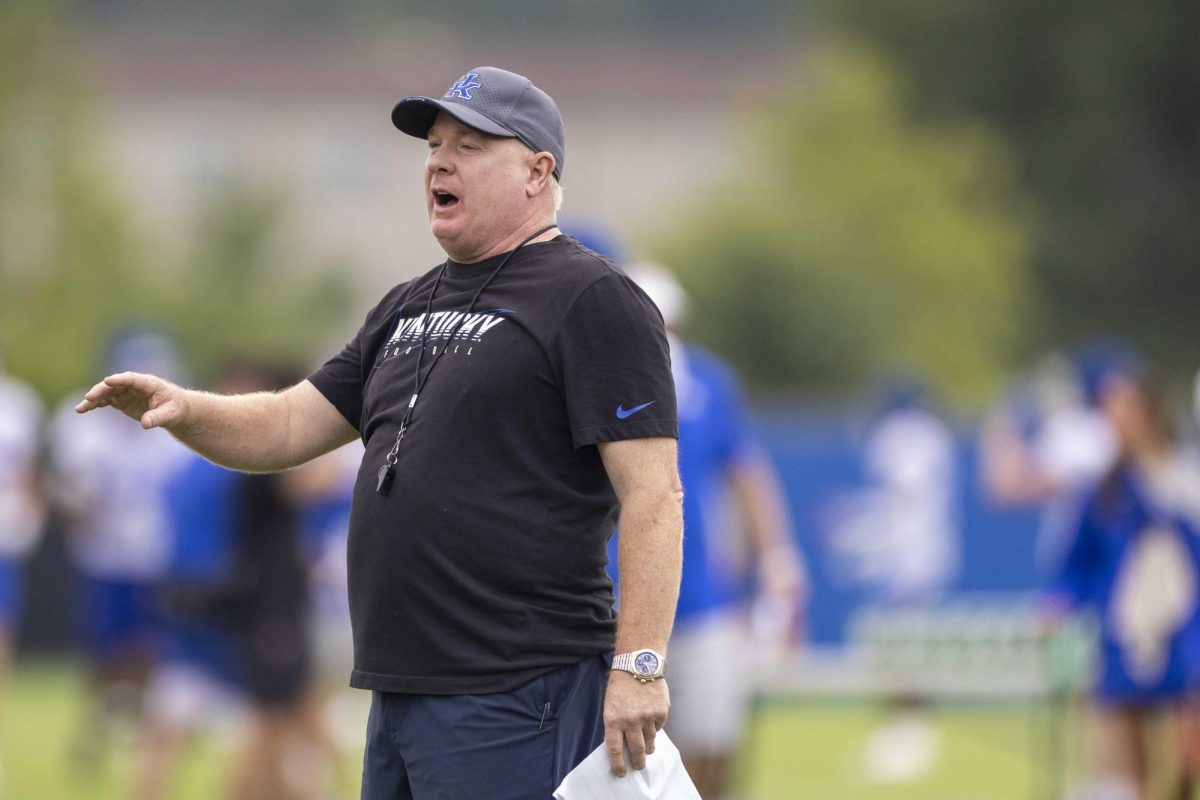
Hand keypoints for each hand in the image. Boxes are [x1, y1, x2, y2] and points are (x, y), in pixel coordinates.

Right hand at [74, 371, 188, 430]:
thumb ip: (158, 417)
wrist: (176, 410)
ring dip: (93, 399)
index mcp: (148, 383)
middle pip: (114, 385)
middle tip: (89, 398)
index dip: (119, 379)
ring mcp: (126, 392)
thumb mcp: (171, 414)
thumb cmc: (176, 409)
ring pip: (107, 393)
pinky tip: (83, 409)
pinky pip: (106, 401)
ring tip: (80, 408)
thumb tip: (145, 424)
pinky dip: (95, 404)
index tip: (108, 381)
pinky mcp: (121, 401)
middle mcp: (134, 385)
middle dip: (101, 390)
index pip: (131, 379)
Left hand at [604, 671, 669, 776]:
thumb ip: (616, 724)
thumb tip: (623, 744)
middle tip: (639, 766)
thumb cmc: (621, 684)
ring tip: (648, 747)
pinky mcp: (661, 711)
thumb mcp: (611, 705)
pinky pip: (659, 727)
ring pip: (650, 741)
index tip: (621, 772)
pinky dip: (656, 727)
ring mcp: (647, 717)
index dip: (618, 764)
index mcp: (613, 719)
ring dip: (649, 746)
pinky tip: (652, 720)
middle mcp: (630, 721)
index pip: (615, 750)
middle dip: (638, 761)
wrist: (638, 663)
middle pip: (636, 750)